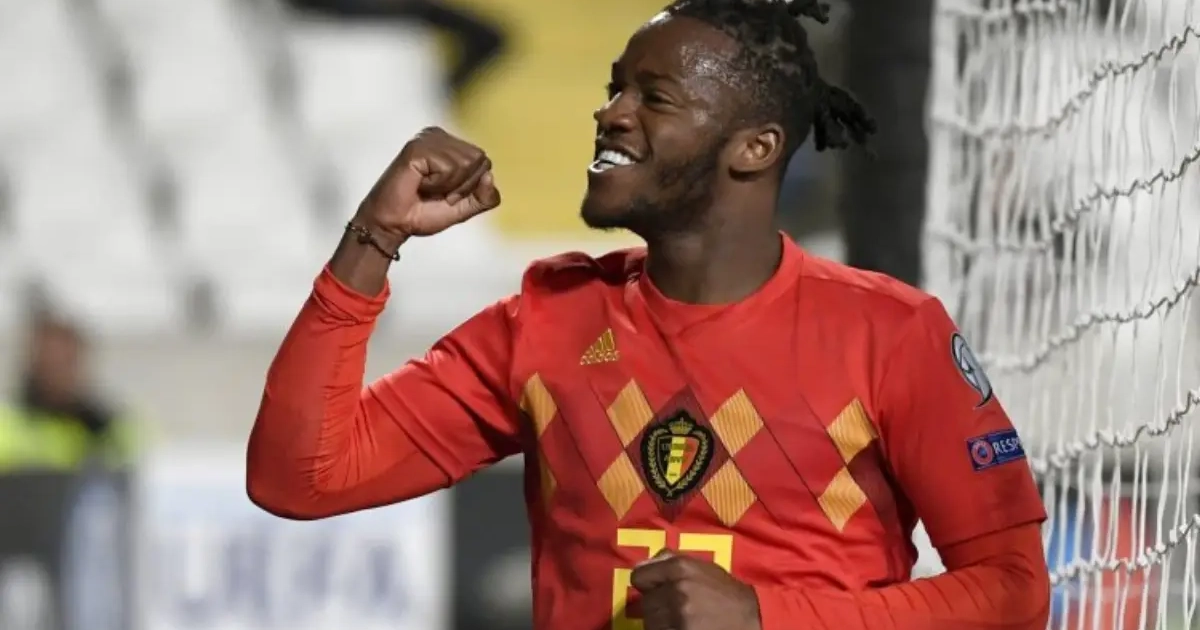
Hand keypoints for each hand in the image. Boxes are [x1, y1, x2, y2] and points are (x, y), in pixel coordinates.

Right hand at [355, 126, 500, 238]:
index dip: (471, 186)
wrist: (393, 225)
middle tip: (436, 193)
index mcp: (451, 145)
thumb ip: (485, 197)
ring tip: (426, 188)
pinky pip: (448, 167)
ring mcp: (427, 139)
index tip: (446, 195)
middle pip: (479, 159)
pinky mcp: (417, 147)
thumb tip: (490, 176)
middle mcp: (439, 136)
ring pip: (466, 163)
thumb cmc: (424, 213)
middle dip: (462, 186)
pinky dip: (437, 184)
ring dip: (448, 186)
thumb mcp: (464, 207)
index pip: (484, 162)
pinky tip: (418, 184)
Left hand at [631, 550, 761, 629]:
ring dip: (661, 623)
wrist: (751, 617)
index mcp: (679, 568)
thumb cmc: (724, 591)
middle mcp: (677, 590)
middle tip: (674, 609)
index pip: (639, 576)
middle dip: (656, 606)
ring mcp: (680, 616)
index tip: (657, 589)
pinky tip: (683, 628)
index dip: (648, 584)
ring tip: (680, 620)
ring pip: (651, 622)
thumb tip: (641, 566)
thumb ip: (669, 560)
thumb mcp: (701, 566)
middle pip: (645, 603)